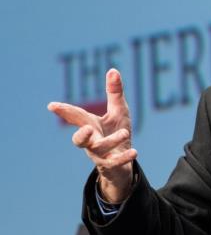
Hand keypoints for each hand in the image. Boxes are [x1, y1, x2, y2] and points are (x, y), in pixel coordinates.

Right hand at [48, 68, 136, 202]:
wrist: (124, 163)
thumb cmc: (118, 133)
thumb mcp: (119, 111)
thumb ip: (114, 93)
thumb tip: (113, 69)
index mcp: (91, 125)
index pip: (76, 117)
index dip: (64, 111)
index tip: (51, 106)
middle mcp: (92, 141)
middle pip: (79, 141)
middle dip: (80, 135)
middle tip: (86, 128)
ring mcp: (100, 155)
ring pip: (99, 150)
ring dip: (111, 141)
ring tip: (125, 132)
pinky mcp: (112, 165)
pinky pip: (115, 163)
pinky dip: (123, 157)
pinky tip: (134, 152)